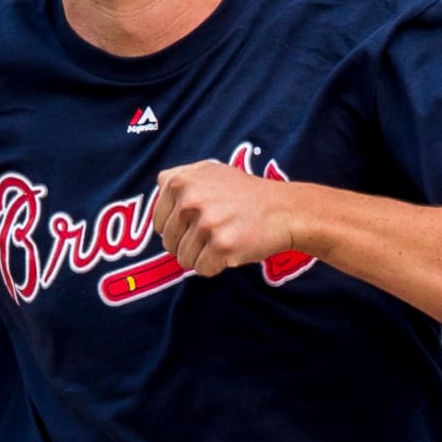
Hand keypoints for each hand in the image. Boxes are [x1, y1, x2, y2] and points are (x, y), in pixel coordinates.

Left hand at [149, 159, 312, 276]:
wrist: (284, 210)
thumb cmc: (246, 195)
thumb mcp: (209, 172)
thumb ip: (180, 179)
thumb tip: (160, 189)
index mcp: (179, 181)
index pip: (158, 222)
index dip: (177, 228)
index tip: (198, 223)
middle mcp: (189, 199)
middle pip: (169, 243)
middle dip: (189, 245)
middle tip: (215, 233)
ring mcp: (205, 223)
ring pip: (183, 259)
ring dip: (203, 257)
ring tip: (225, 239)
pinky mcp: (221, 246)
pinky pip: (202, 269)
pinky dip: (215, 266)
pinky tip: (232, 250)